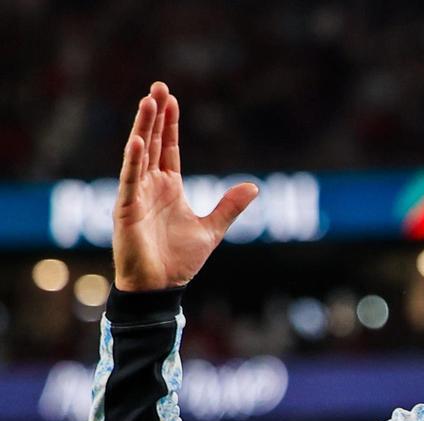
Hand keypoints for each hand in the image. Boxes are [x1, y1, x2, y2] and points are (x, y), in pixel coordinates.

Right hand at [112, 82, 257, 291]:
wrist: (161, 288)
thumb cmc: (179, 261)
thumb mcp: (212, 230)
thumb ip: (230, 207)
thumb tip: (254, 186)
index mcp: (169, 188)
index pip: (168, 148)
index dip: (170, 123)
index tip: (171, 98)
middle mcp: (150, 186)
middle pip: (153, 142)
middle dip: (155, 115)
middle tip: (158, 86)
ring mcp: (136, 195)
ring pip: (140, 154)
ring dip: (143, 128)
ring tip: (148, 101)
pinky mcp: (127, 209)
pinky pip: (130, 181)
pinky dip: (133, 161)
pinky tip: (138, 140)